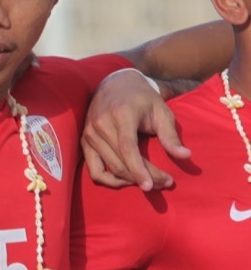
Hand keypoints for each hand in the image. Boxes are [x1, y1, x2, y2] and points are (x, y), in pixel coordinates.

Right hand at [82, 70, 186, 189]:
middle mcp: (100, 125)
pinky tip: (125, 181)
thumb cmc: (142, 99)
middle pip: (120, 162)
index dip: (139, 169)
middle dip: (142, 177)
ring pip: (108, 168)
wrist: (115, 84)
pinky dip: (108, 179)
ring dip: (129, 181)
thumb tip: (185, 156)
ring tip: (149, 182)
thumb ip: (170, 135)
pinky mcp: (84, 141)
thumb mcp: (161, 111)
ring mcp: (89, 134)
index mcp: (121, 115)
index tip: (152, 186)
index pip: (127, 148)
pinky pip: (93, 169)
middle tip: (164, 183)